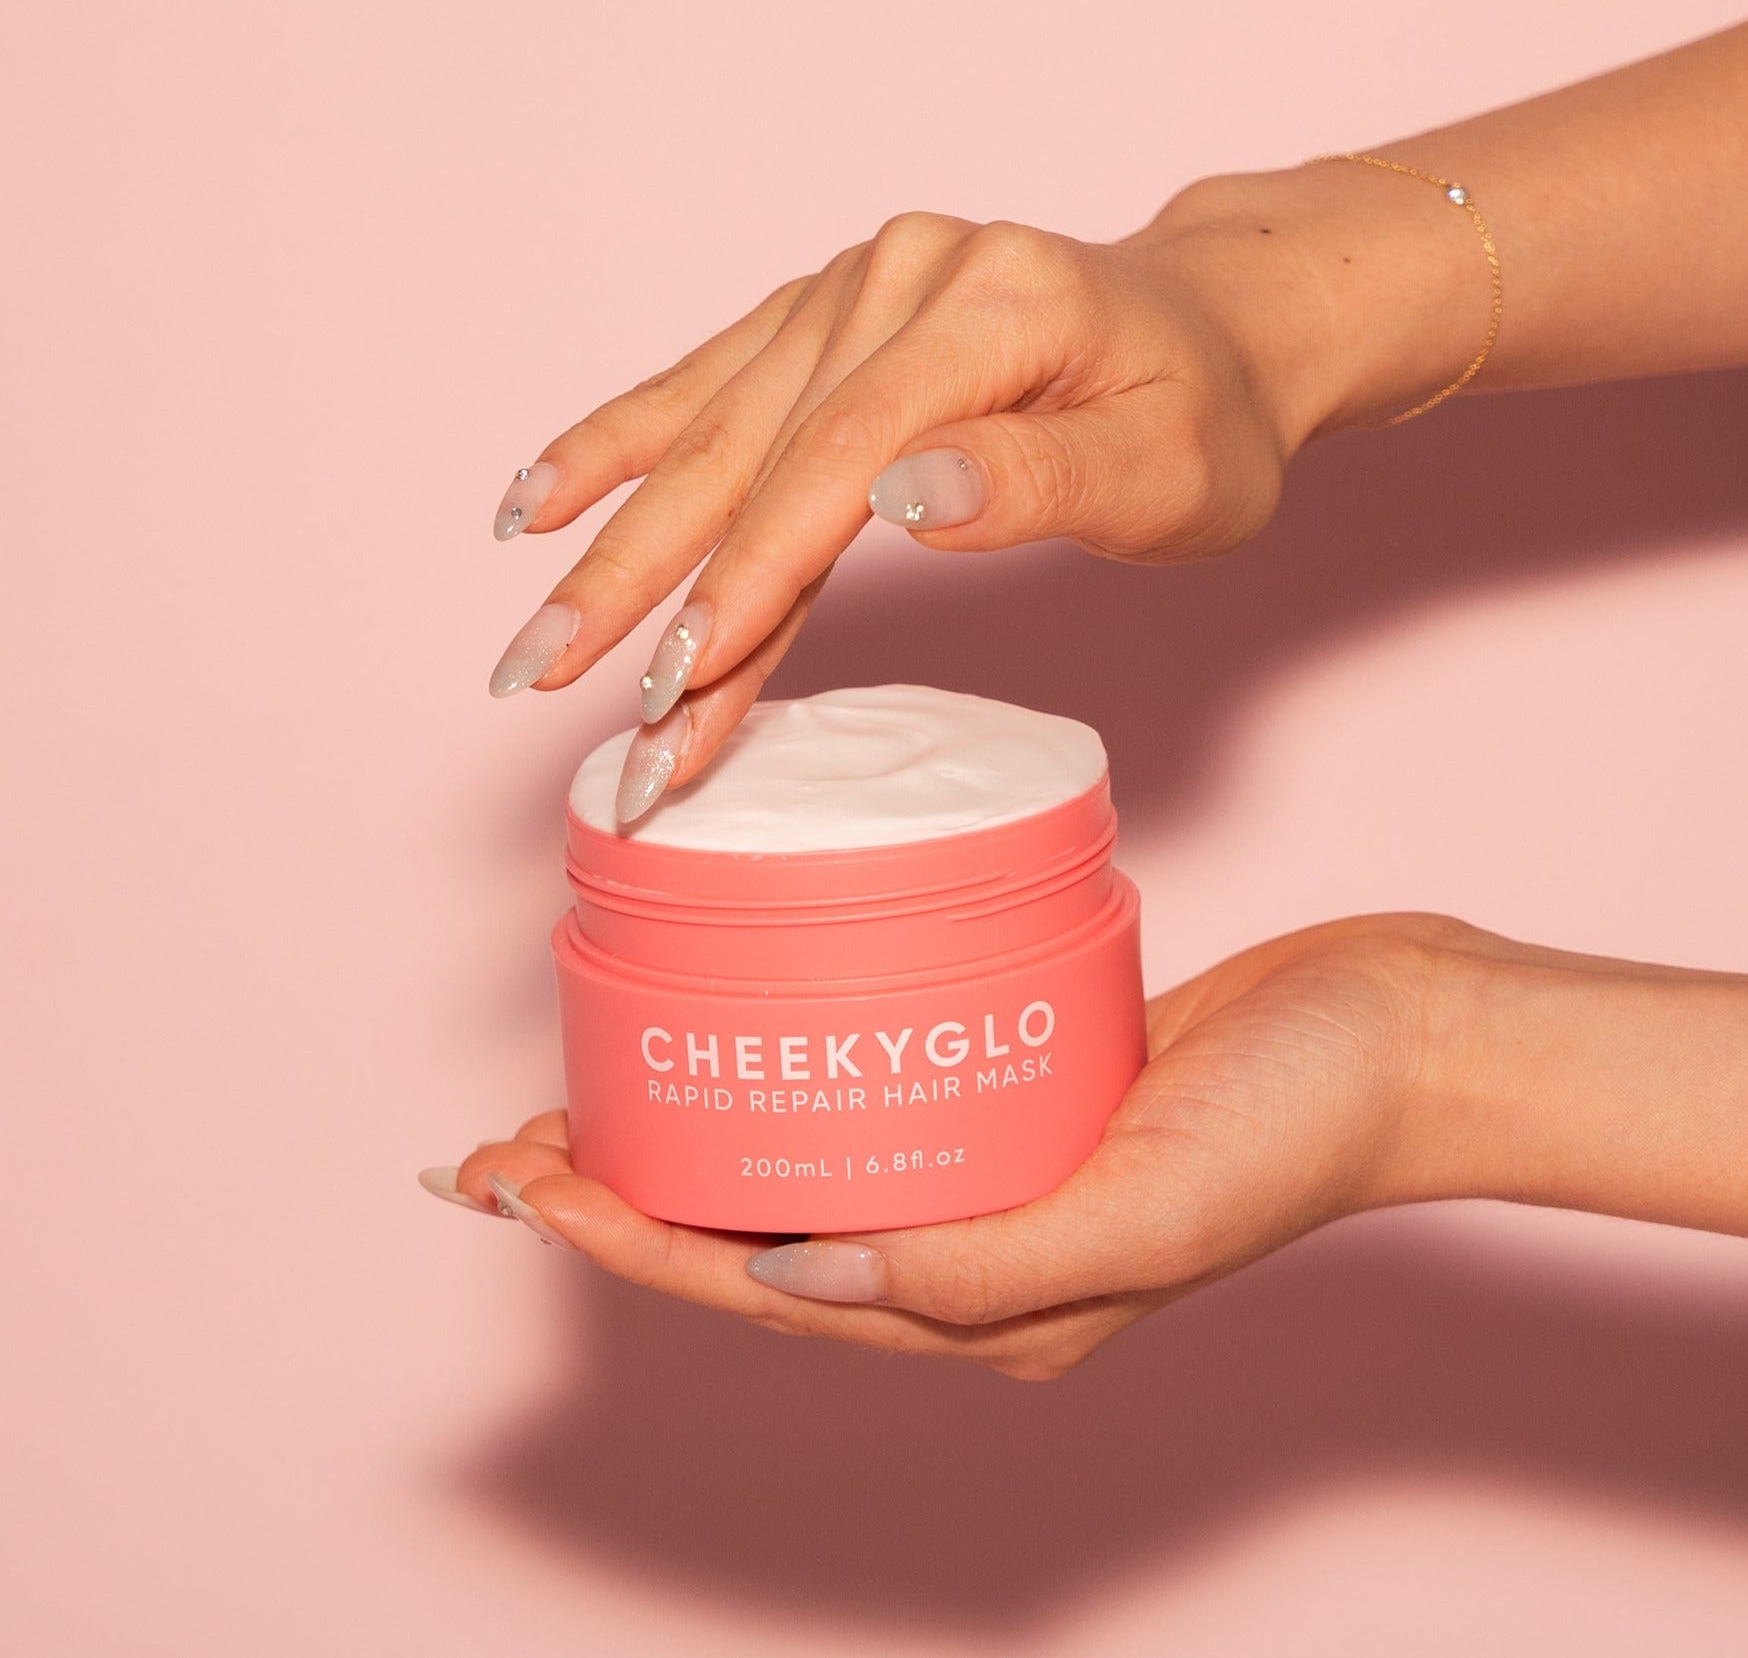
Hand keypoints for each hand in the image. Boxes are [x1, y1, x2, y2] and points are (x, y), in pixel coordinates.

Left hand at [422, 915, 1462, 1378]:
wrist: (1396, 1036)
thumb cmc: (1296, 1123)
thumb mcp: (1145, 1211)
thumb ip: (978, 1266)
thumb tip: (796, 1276)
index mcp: (988, 1314)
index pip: (761, 1290)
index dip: (625, 1241)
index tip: (516, 1177)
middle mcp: (973, 1260)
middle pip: (752, 1241)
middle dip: (620, 1201)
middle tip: (501, 1145)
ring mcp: (991, 1179)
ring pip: (795, 1176)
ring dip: (685, 1145)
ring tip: (583, 1100)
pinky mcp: (1014, 1099)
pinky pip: (864, 1110)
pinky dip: (777, 1086)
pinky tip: (734, 1042)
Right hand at [484, 190, 1365, 817]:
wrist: (1215, 330)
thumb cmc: (1204, 418)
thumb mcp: (1168, 471)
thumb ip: (1037, 480)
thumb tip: (898, 497)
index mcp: (990, 304)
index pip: (837, 463)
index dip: (751, 580)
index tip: (677, 688)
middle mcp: (901, 275)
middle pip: (746, 446)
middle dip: (640, 581)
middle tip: (539, 680)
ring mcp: (853, 287)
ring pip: (712, 430)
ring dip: (612, 540)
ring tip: (529, 633)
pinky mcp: (827, 314)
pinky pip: (709, 381)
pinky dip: (622, 441)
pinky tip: (543, 489)